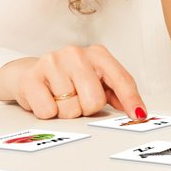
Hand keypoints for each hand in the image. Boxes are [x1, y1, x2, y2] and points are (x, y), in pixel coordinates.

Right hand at [0, 45, 146, 120]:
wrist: (31, 73)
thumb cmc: (70, 78)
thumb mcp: (96, 80)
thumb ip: (118, 93)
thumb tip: (137, 111)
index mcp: (98, 54)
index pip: (121, 80)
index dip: (131, 101)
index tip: (139, 116)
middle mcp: (76, 54)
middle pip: (95, 101)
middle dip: (87, 108)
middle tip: (78, 100)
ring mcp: (53, 63)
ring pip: (71, 109)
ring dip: (66, 111)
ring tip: (60, 98)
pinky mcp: (32, 77)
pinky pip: (48, 111)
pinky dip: (48, 112)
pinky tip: (47, 99)